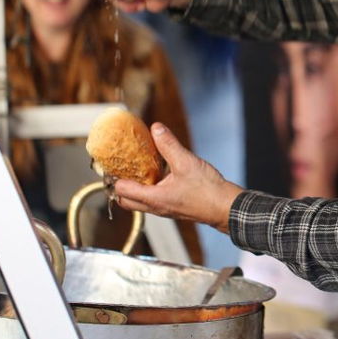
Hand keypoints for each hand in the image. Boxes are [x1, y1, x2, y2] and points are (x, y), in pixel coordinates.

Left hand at [113, 123, 243, 233]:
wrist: (225, 207)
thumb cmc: (208, 191)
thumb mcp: (186, 162)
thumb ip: (169, 145)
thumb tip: (156, 129)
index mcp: (154, 198)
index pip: (121, 191)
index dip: (114, 176)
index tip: (112, 163)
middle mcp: (156, 207)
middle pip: (125, 201)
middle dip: (120, 185)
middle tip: (121, 167)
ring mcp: (164, 209)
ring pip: (139, 202)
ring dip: (135, 187)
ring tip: (139, 168)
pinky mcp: (173, 208)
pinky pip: (153, 200)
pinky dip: (149, 188)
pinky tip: (160, 174)